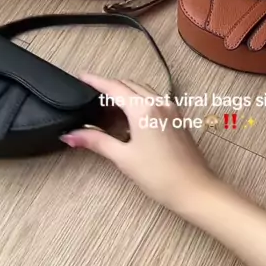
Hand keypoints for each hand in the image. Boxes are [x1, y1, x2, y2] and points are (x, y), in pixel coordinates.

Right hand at [60, 74, 215, 211]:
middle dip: (109, 86)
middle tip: (90, 94)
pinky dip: (139, 101)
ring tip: (107, 105)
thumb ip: (96, 141)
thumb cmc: (161, 176)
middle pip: (128, 84)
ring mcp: (171, 110)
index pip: (113, 87)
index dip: (95, 81)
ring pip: (143, 91)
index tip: (81, 77)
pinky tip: (130, 118)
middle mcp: (159, 103)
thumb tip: (72, 135)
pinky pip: (155, 101)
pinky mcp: (177, 119)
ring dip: (125, 92)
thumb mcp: (123, 157)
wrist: (194, 189)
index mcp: (144, 109)